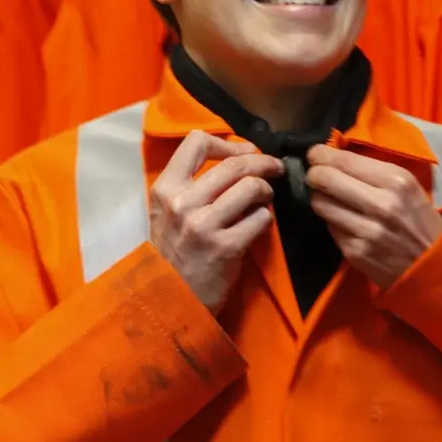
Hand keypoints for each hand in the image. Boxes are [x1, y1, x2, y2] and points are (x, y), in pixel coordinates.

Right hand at [149, 131, 282, 312]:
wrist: (170, 299)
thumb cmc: (173, 253)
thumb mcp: (167, 213)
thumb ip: (191, 186)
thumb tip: (235, 159)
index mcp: (165, 188)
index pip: (196, 142)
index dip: (228, 144)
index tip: (245, 153)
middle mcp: (182, 202)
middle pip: (234, 165)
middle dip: (263, 163)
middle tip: (276, 168)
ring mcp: (203, 225)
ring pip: (252, 187)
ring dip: (266, 191)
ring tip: (265, 199)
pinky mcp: (226, 247)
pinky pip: (260, 219)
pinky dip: (265, 219)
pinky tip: (259, 224)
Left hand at [305, 145, 441, 288]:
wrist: (432, 266)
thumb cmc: (420, 221)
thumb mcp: (408, 187)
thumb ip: (374, 171)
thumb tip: (336, 157)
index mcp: (396, 181)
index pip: (344, 161)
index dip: (321, 155)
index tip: (316, 154)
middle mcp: (380, 204)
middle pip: (325, 179)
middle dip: (314, 174)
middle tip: (315, 174)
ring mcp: (365, 231)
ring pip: (320, 204)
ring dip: (320, 198)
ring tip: (329, 198)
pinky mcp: (354, 252)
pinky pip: (329, 227)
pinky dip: (332, 220)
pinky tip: (344, 221)